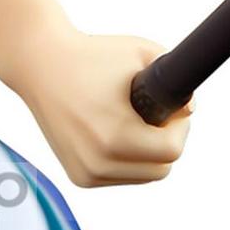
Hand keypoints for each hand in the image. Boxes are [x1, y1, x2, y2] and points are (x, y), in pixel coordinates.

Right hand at [12, 31, 192, 188]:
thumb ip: (175, 80)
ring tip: (133, 120)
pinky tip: (114, 131)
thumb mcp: (139, 53)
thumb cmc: (92, 55)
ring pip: (142, 176)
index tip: (174, 110)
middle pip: (161, 170)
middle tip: (157, 116)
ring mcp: (85, 172)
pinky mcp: (78, 176)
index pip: (171, 151)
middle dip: (166, 142)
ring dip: (147, 154)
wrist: (39, 63)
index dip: (180, 128)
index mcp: (113, 136)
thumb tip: (190, 111)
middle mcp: (97, 162)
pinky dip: (126, 159)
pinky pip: (120, 176)